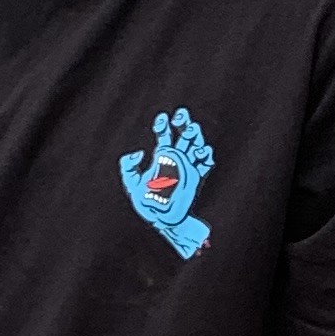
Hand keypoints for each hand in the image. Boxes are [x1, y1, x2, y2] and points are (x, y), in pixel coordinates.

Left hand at [120, 105, 214, 258]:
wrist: (161, 219)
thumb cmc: (145, 202)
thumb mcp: (130, 183)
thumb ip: (128, 165)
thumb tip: (140, 152)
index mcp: (161, 156)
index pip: (164, 134)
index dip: (163, 124)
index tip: (162, 118)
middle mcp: (175, 159)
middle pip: (183, 135)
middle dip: (183, 122)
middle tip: (180, 116)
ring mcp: (187, 167)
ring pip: (196, 144)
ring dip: (196, 135)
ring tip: (191, 130)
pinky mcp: (195, 178)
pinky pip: (205, 163)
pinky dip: (206, 154)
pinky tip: (201, 151)